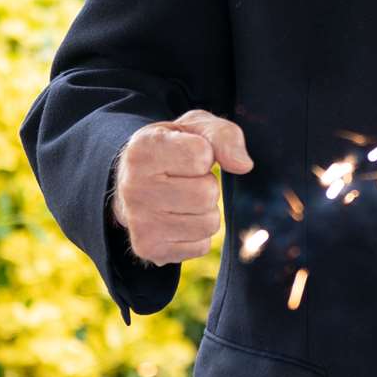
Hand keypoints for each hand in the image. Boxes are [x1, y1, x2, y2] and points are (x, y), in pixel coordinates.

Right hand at [111, 108, 252, 265]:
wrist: (136, 181)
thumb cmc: (174, 148)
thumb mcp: (196, 128)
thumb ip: (224, 136)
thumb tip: (243, 165)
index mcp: (143, 149)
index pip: (201, 155)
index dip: (205, 155)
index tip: (187, 154)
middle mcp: (133, 186)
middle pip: (206, 194)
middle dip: (207, 186)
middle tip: (186, 180)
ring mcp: (138, 221)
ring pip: (208, 223)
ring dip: (206, 212)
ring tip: (182, 200)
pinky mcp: (148, 248)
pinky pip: (201, 246)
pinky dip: (197, 234)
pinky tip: (176, 219)